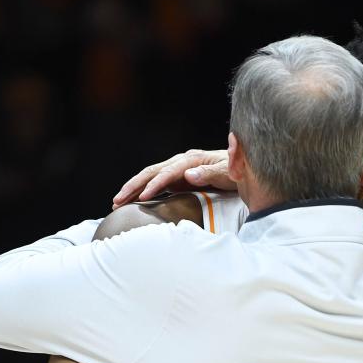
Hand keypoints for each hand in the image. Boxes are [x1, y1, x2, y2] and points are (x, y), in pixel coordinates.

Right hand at [112, 149, 232, 205]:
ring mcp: (179, 169)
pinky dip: (143, 191)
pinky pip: (157, 184)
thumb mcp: (230, 172)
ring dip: (133, 189)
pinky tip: (134, 201)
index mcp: (193, 159)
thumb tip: (188, 174)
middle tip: (117, 201)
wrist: (245, 169)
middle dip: (133, 186)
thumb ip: (210, 173)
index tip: (143, 197)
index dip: (155, 184)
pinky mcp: (179, 178)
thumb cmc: (239, 170)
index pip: (169, 172)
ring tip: (117, 202)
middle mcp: (183, 162)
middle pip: (152, 171)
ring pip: (150, 177)